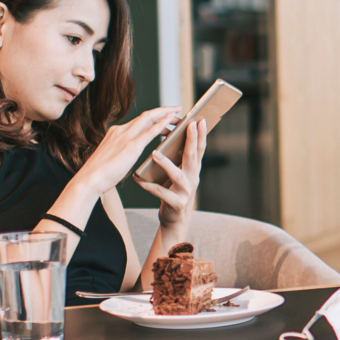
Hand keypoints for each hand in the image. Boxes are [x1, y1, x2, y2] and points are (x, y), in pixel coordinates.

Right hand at [70, 106, 181, 196]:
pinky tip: (172, 119)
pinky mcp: (131, 146)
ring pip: (149, 118)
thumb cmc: (99, 174)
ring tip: (179, 114)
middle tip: (177, 110)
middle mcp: (120, 130)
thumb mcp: (111, 158)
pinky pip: (150, 131)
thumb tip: (128, 156)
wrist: (89, 180)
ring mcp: (125, 136)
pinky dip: (162, 123)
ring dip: (165, 114)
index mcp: (115, 133)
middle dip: (162, 111)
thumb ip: (120, 153)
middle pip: (146, 116)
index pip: (138, 121)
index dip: (153, 118)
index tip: (164, 116)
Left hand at [137, 119, 203, 236]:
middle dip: (192, 141)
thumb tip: (170, 136)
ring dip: (166, 164)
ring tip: (154, 153)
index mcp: (193, 170)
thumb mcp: (180, 174)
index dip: (201, 135)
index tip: (200, 120)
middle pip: (193, 157)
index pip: (200, 149)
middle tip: (189, 125)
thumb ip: (179, 159)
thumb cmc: (174, 192)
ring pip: (177, 176)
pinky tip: (138, 179)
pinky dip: (149, 186)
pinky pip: (161, 193)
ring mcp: (186, 192)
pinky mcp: (176, 203)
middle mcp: (193, 179)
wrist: (175, 220)